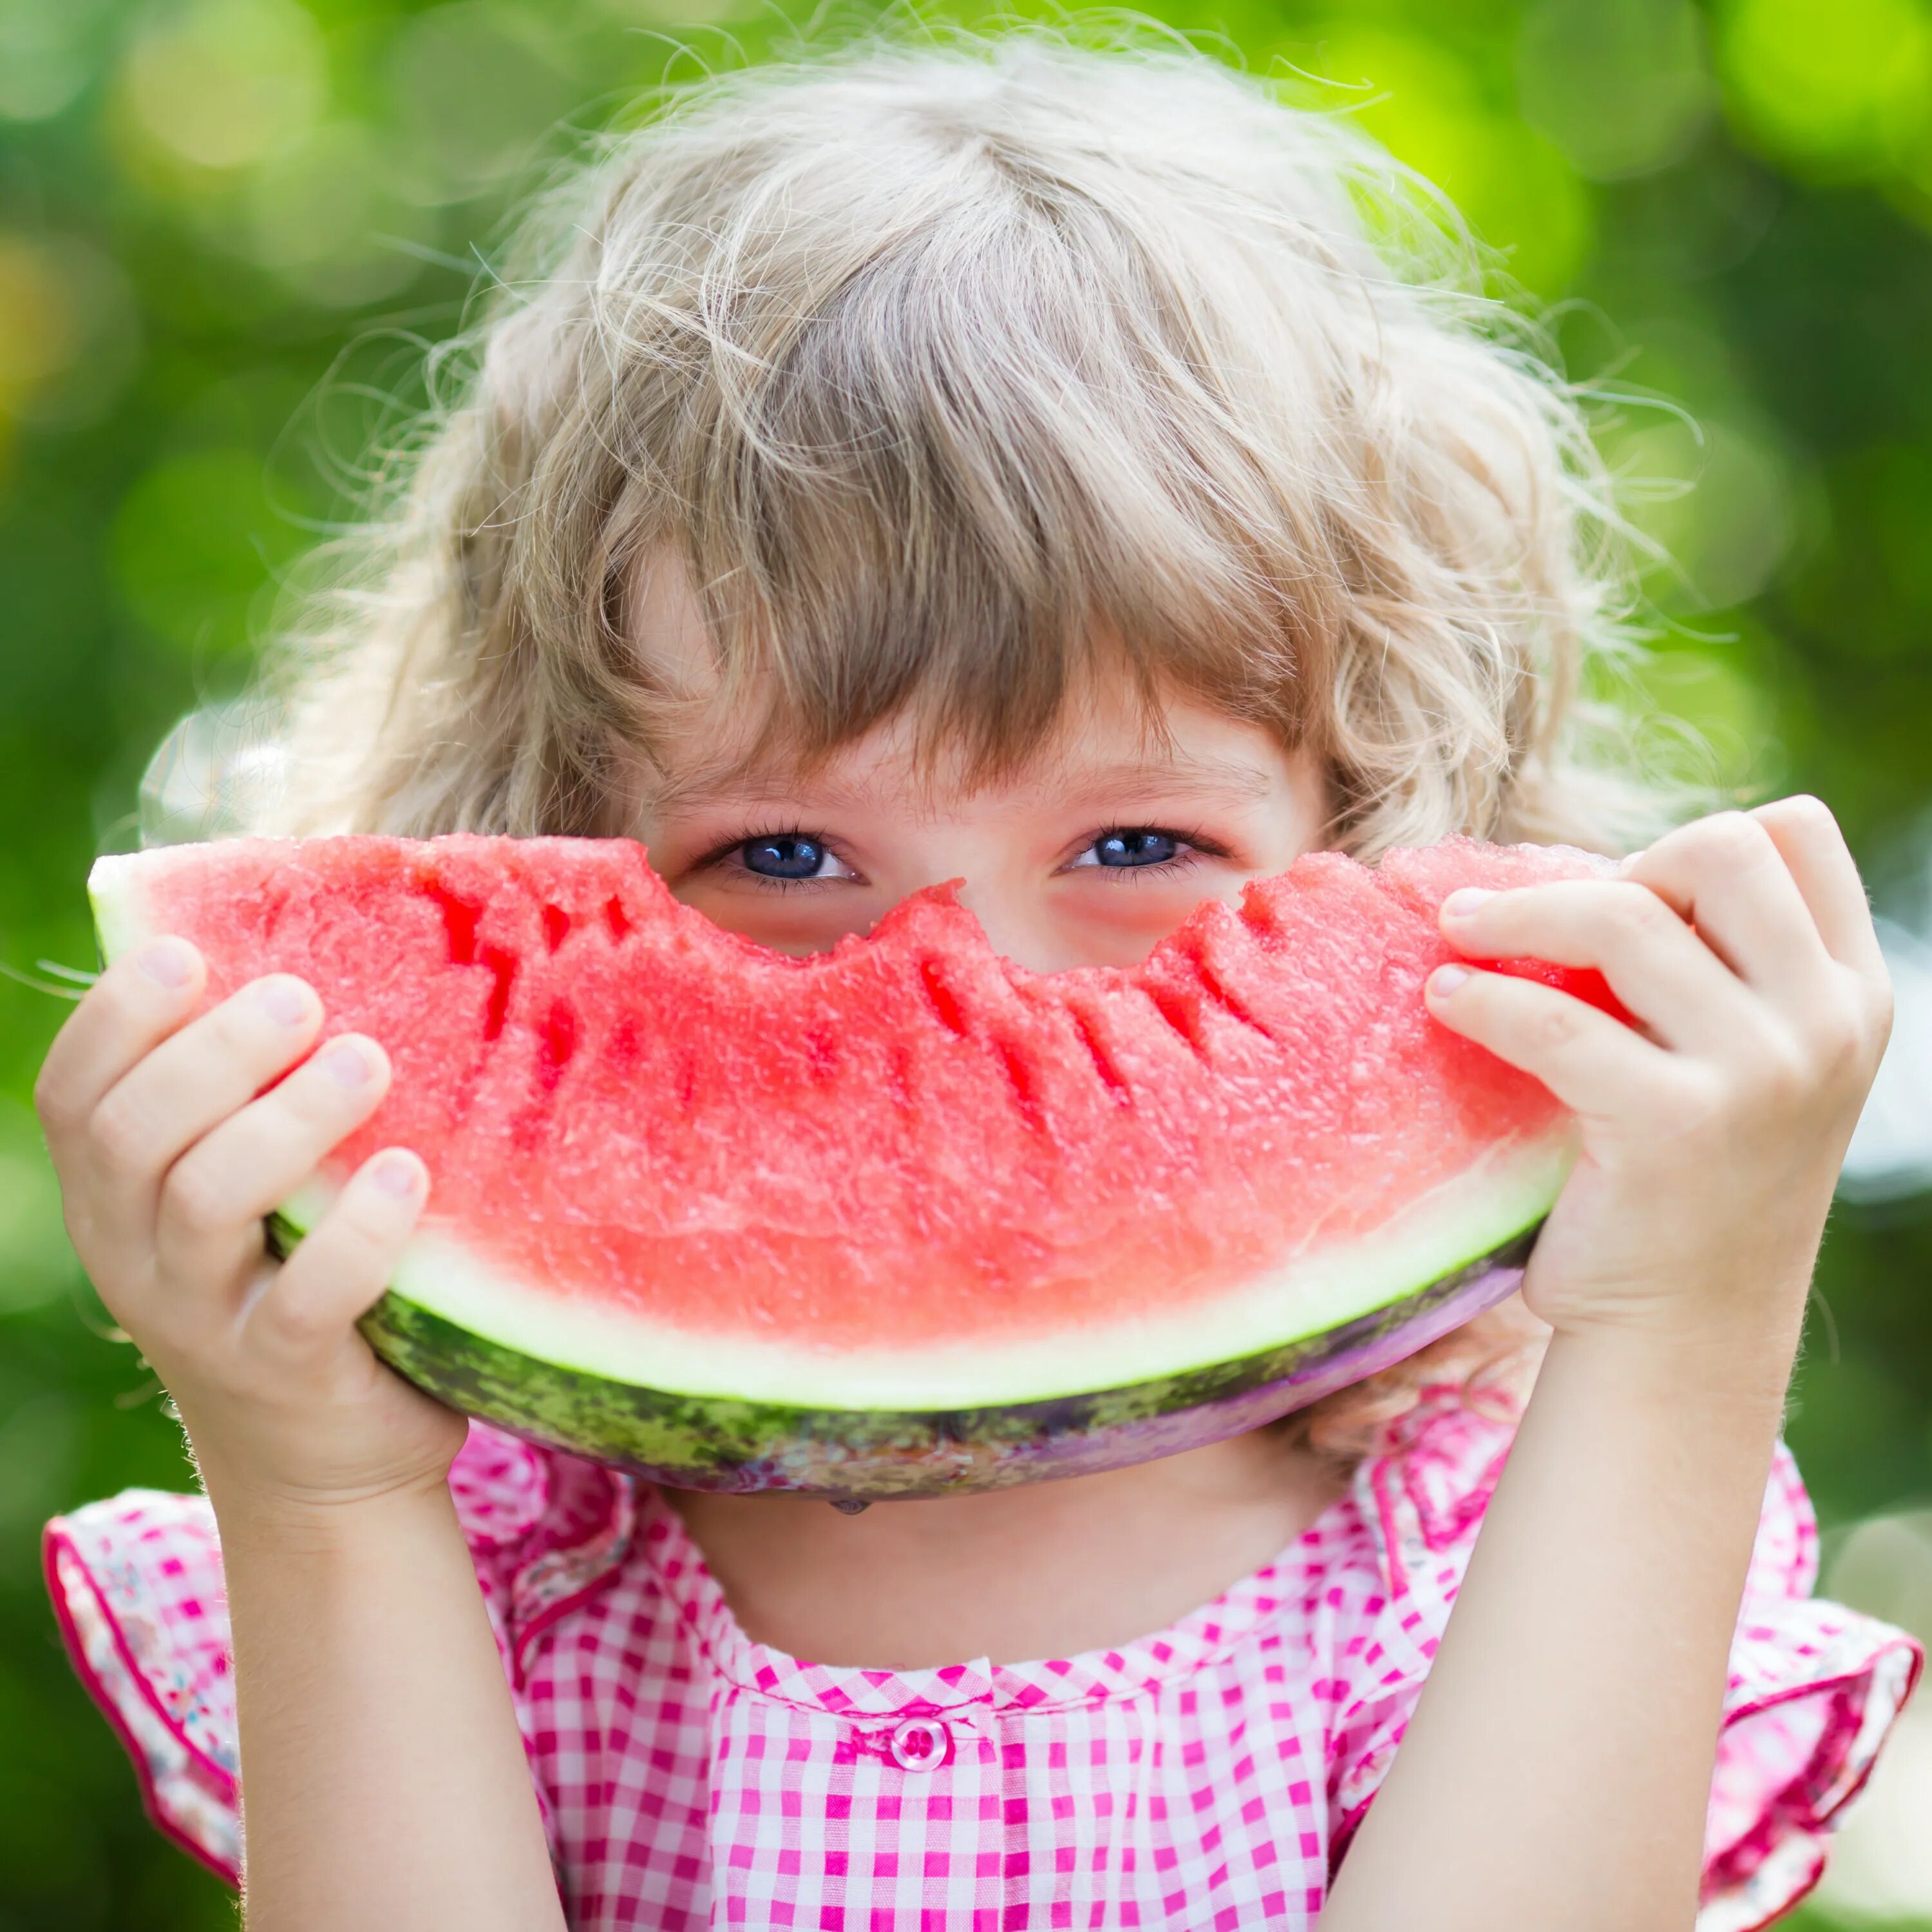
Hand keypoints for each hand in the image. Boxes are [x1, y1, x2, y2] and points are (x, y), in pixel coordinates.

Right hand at [35, 937, 465, 1518]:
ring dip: (289, 1119)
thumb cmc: (296, 1276)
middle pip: (134, 1134)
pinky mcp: (283, 1374)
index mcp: (115, 1196)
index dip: (116, 1016)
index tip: (189, 953)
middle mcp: (134, 1255)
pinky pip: (307, 1297)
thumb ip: (250, 1100)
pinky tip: (406, 1172)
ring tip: (367, 1061)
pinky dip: (358, 1229)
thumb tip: (316, 954)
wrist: (324, 1457)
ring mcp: (201, 1320)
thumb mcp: (250, 1192)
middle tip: (302, 998)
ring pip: (208, 1200)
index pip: (72, 1093)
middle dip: (213, 1052)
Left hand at [1426, 798, 1891, 1359]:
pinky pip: (1552, 1017)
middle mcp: (1825, 1024)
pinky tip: (1445, 998)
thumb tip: (1589, 869)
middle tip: (1543, 918)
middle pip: (1719, 847)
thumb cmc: (1692, 1184)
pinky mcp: (1672, 1125)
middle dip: (1615, 864)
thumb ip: (1721, 972)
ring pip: (1623, 915)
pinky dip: (1480, 995)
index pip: (1795, 833)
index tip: (1626, 896)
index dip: (1694, 844)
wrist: (1684, 1333)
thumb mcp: (1747, 1064)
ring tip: (1457, 928)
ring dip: (1516, 910)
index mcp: (1851, 995)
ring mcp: (1759, 1073)